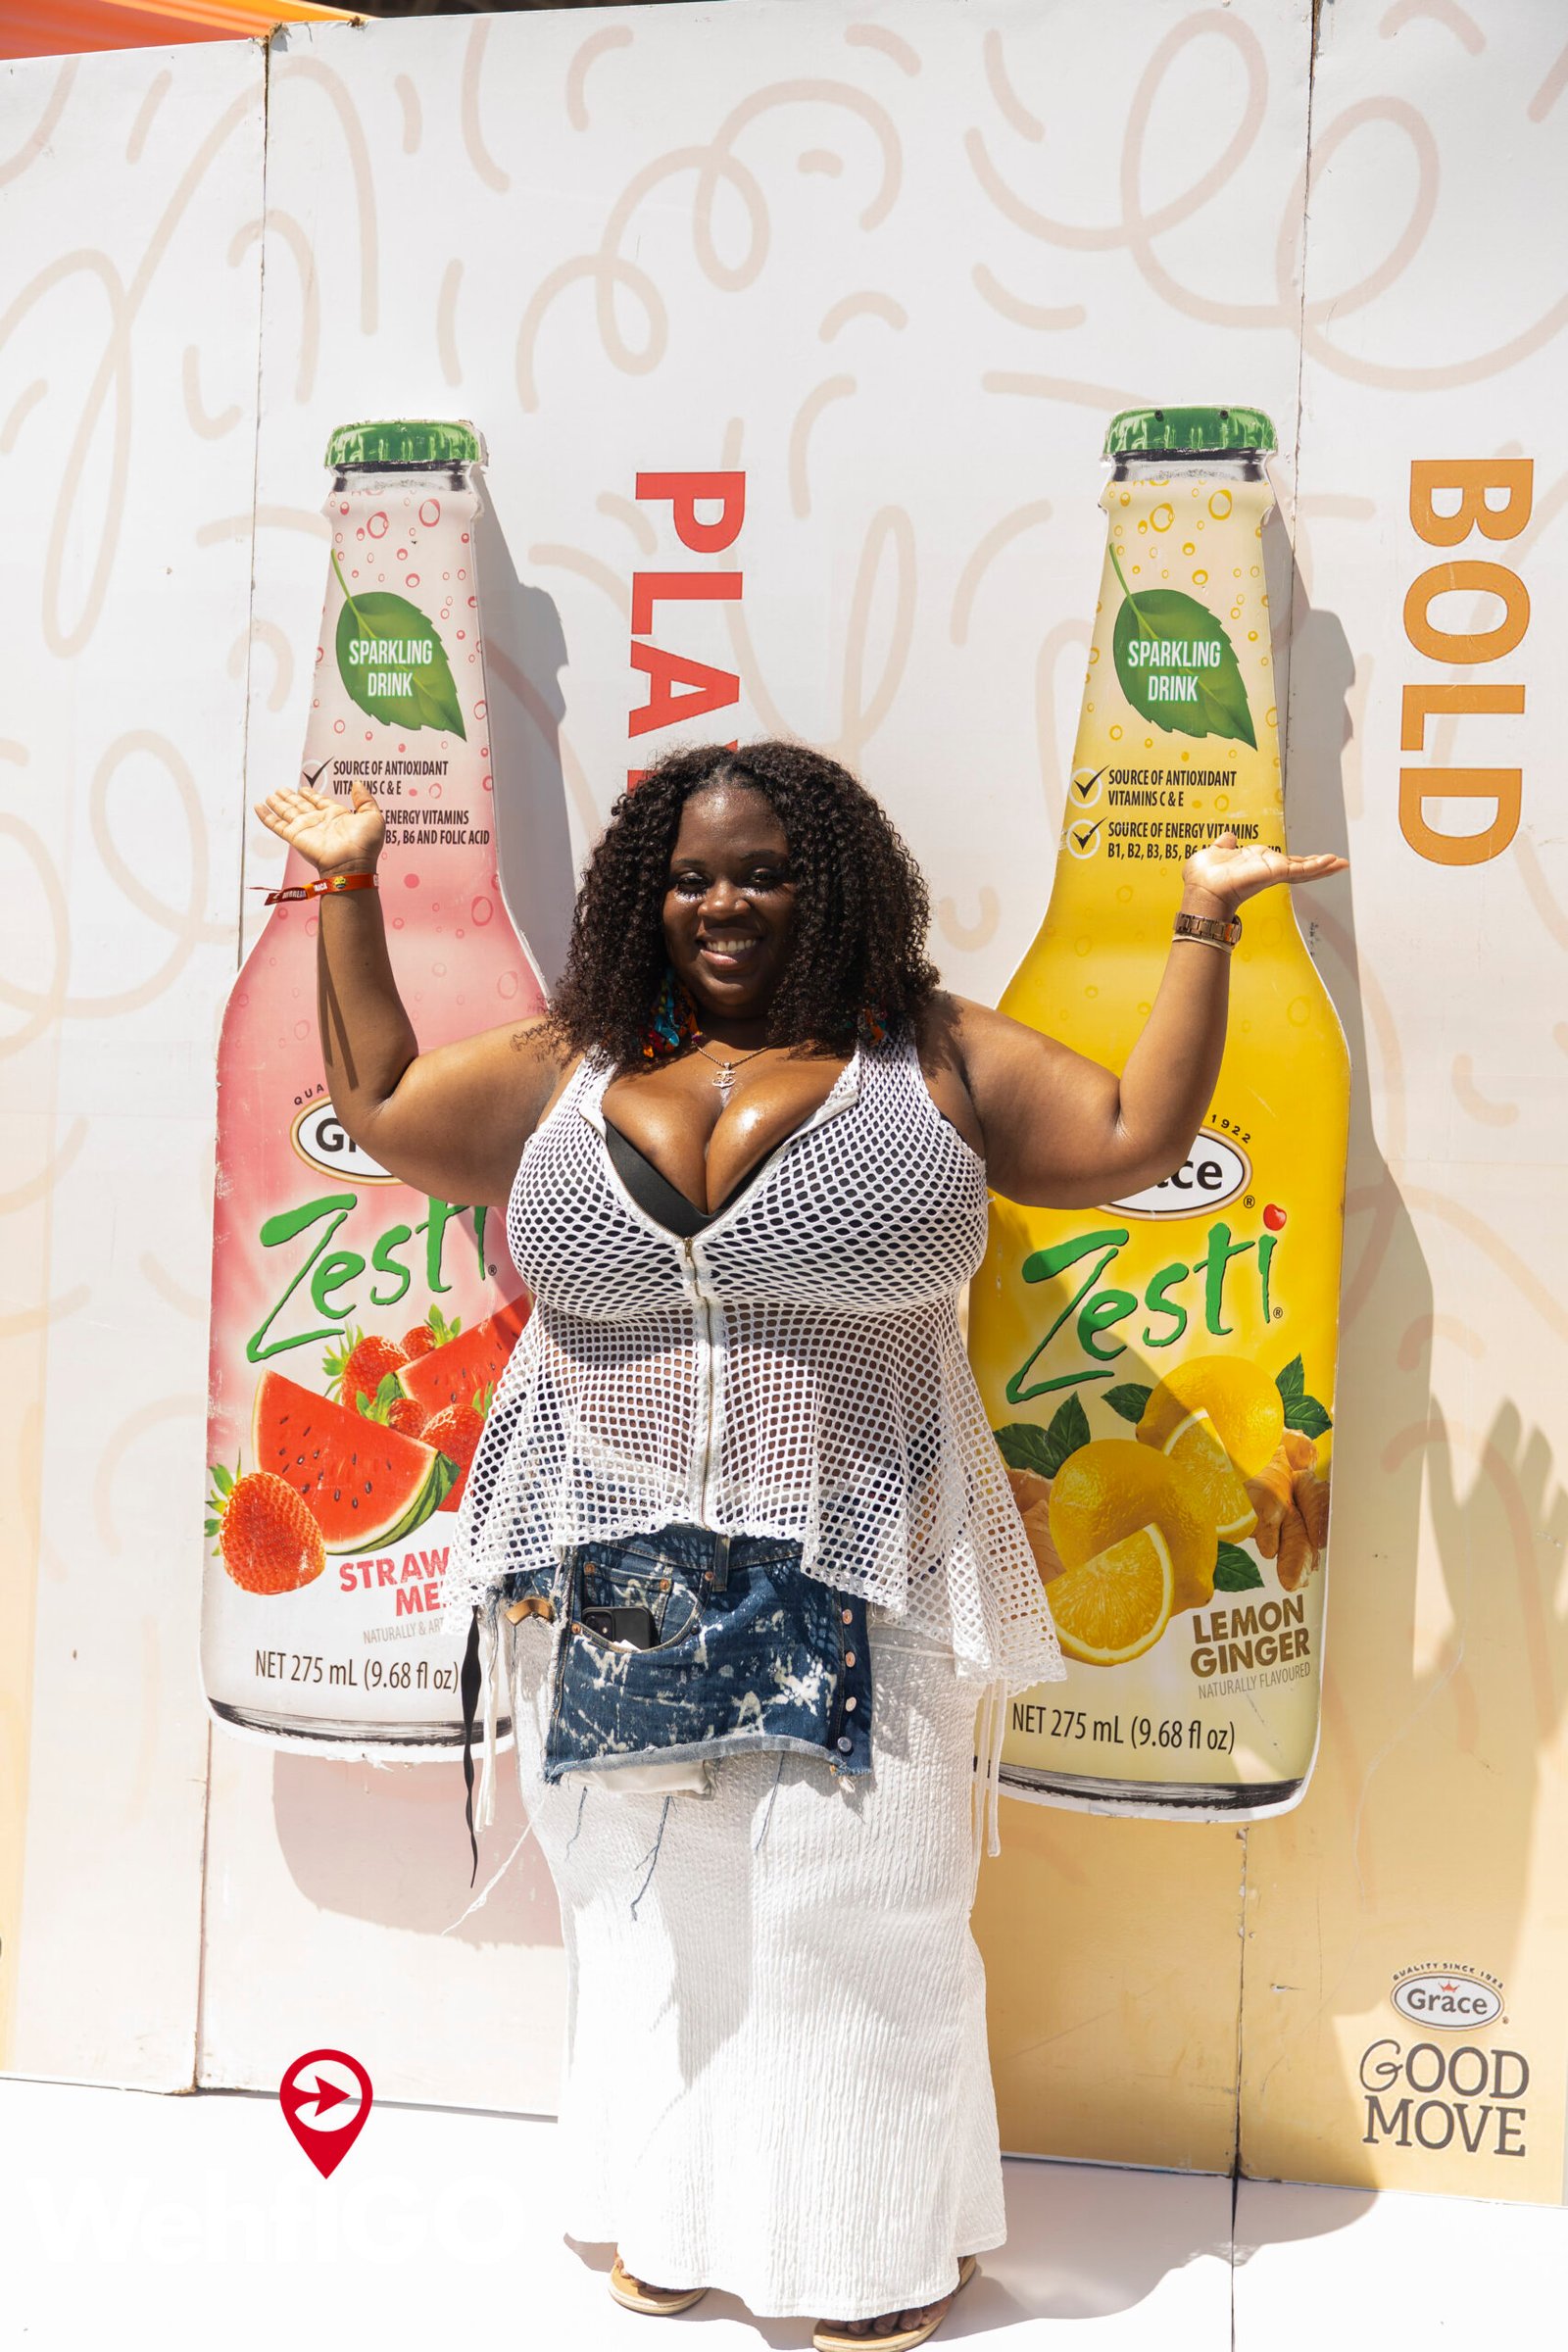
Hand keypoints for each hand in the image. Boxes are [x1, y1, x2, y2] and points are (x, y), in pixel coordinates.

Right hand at [253, 775, 383, 876]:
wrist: (353, 863)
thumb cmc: (365, 844)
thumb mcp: (373, 817)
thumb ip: (365, 799)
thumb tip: (357, 783)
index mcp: (336, 816)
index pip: (320, 802)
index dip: (311, 795)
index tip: (304, 789)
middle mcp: (319, 822)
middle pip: (301, 806)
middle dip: (291, 798)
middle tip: (282, 789)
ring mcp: (306, 829)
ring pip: (288, 813)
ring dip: (279, 804)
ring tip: (271, 795)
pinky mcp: (295, 836)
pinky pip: (276, 825)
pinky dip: (266, 816)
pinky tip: (258, 807)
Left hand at [1181, 830, 1347, 918]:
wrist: (1202, 891)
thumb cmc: (1204, 878)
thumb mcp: (1215, 853)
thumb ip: (1224, 846)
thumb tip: (1228, 837)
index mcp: (1256, 863)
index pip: (1284, 863)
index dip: (1301, 861)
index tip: (1315, 859)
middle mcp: (1267, 869)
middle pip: (1300, 867)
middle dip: (1320, 866)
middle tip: (1339, 863)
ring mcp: (1272, 872)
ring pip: (1304, 870)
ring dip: (1323, 866)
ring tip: (1342, 863)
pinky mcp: (1274, 873)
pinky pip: (1300, 870)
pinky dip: (1316, 866)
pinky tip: (1330, 861)